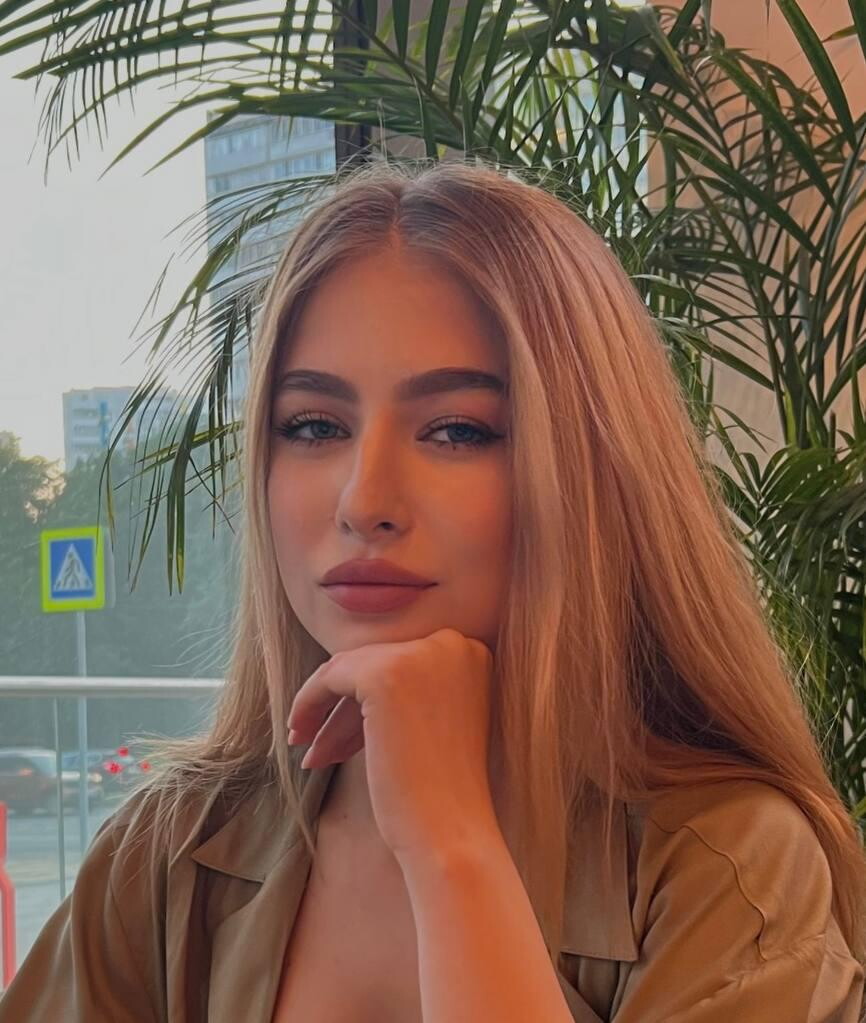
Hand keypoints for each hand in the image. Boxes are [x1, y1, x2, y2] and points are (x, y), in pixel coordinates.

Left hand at [286, 627, 500, 864]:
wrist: (450, 832)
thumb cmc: (443, 790)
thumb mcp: (438, 721)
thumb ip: (414, 689)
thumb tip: (353, 673)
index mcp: (473, 653)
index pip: (404, 663)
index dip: (372, 699)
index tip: (350, 733)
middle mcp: (453, 644)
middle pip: (377, 665)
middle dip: (346, 708)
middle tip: (317, 744)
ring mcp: (420, 655)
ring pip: (351, 669)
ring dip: (327, 711)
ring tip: (310, 750)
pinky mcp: (385, 673)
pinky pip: (330, 677)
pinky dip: (309, 702)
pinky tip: (301, 735)